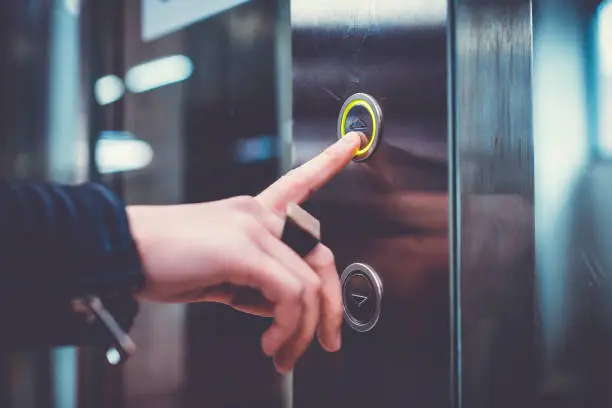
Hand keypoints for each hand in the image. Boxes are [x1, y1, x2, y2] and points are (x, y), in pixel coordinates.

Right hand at [127, 132, 361, 372]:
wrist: (120, 252)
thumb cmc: (162, 262)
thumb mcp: (218, 272)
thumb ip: (253, 281)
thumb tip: (277, 309)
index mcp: (252, 213)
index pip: (299, 183)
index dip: (328, 162)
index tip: (353, 142)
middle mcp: (258, 214)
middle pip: (322, 257)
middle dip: (331, 307)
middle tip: (327, 341)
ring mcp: (252, 228)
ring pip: (308, 284)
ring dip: (302, 330)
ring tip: (283, 353)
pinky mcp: (242, 249)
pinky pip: (289, 294)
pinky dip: (287, 327)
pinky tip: (271, 342)